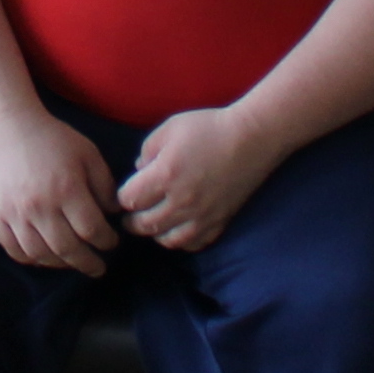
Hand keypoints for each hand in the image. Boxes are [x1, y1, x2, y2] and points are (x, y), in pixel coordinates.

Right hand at [0, 103, 124, 272]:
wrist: (9, 126)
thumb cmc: (53, 138)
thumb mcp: (88, 154)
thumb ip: (104, 185)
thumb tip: (113, 214)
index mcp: (67, 189)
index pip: (91, 229)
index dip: (106, 241)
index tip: (112, 242)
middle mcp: (40, 206)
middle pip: (68, 249)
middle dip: (88, 263)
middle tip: (98, 267)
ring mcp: (16, 214)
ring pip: (41, 254)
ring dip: (61, 264)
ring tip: (73, 262)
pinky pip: (13, 249)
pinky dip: (30, 259)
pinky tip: (44, 256)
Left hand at [117, 101, 276, 251]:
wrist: (251, 139)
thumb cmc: (208, 128)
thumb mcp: (169, 128)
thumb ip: (147, 150)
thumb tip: (138, 171)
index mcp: (165, 175)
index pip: (129, 200)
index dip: (122, 197)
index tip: (126, 192)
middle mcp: (181, 202)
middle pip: (144, 225)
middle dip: (132, 220)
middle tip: (132, 213)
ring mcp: (201, 216)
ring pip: (167, 240)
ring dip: (155, 233)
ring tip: (154, 221)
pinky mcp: (219, 223)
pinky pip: (193, 244)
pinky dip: (180, 240)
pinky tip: (178, 228)